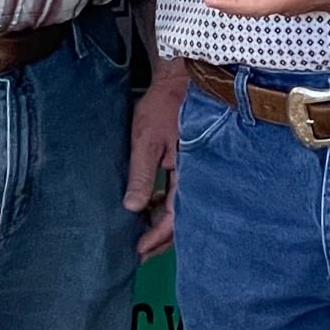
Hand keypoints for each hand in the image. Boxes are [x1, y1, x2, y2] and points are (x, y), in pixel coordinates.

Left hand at [124, 58, 187, 259]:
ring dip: (161, 220)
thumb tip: (133, 208)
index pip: (174, 218)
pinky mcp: (189, 163)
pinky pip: (179, 192)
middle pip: (180, 218)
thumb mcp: (146, 139)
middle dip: (160, 237)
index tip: (139, 251)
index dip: (157, 237)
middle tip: (139, 251)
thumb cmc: (164, 105)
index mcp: (188, 174)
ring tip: (140, 230)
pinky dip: (165, 203)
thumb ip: (142, 175)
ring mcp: (194, 170)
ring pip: (180, 206)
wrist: (181, 78)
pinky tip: (150, 204)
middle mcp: (195, 176)